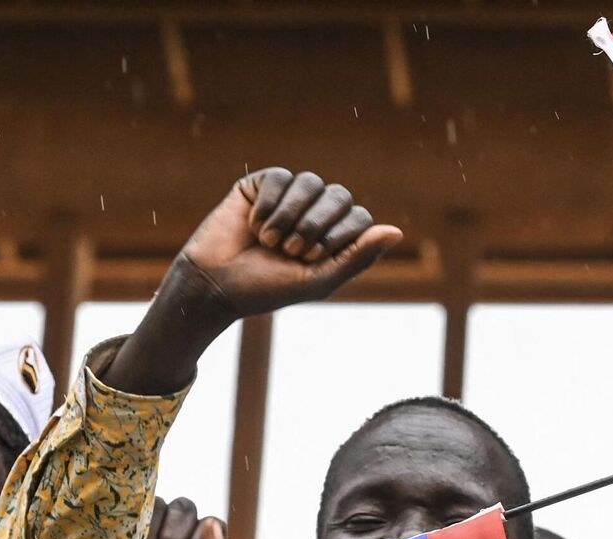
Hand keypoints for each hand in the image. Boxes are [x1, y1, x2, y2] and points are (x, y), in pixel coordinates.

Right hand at [174, 168, 402, 319]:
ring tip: (270, 241)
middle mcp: (316, 213)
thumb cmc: (269, 288)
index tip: (311, 258)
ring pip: (310, 182)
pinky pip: (280, 177)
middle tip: (291, 250)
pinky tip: (254, 226)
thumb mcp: (320, 279)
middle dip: (316, 224)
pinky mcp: (261, 186)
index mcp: (336, 236)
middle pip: (340, 195)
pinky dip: (269, 204)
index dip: (340, 234)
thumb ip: (358, 256)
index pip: (360, 217)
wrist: (215, 285)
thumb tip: (397, 231)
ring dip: (291, 215)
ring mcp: (290, 197)